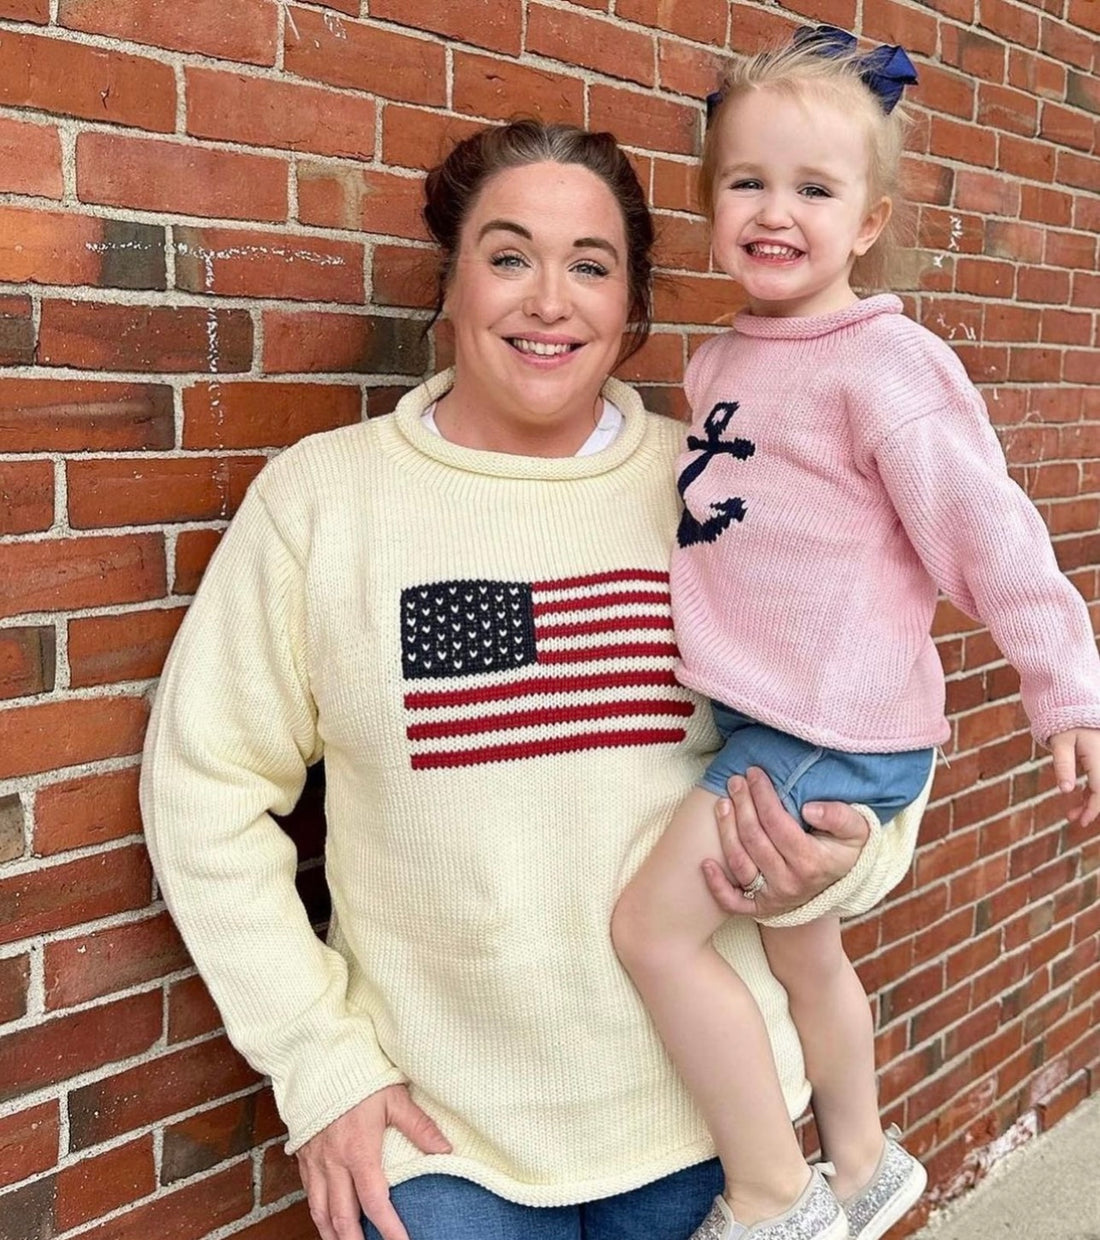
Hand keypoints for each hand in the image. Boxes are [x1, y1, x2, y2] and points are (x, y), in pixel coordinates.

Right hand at [296, 1084, 450, 1239]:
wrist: (318, 1060)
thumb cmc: (359, 1076)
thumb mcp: (394, 1097)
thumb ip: (419, 1126)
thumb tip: (445, 1149)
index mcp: (358, 1150)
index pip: (374, 1201)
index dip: (389, 1228)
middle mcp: (333, 1162)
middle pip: (342, 1216)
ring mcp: (315, 1160)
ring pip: (320, 1210)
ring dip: (332, 1234)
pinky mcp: (304, 1154)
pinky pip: (308, 1193)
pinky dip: (318, 1213)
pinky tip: (326, 1219)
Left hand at [700, 766, 869, 917]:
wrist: (841, 884)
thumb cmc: (845, 849)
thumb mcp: (856, 830)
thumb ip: (839, 816)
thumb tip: (810, 809)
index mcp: (812, 862)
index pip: (777, 823)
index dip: (762, 795)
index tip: (754, 773)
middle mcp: (790, 882)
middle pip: (754, 838)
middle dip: (742, 805)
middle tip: (735, 781)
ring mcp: (774, 897)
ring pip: (739, 862)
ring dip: (725, 831)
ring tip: (722, 804)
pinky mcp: (761, 907)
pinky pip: (733, 902)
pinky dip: (716, 886)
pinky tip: (705, 863)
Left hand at [1050, 728, 1099, 826]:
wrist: (1075, 703)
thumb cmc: (1066, 722)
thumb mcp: (1061, 742)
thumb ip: (1063, 765)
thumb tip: (1065, 790)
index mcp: (1099, 756)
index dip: (1093, 808)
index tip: (1081, 821)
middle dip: (1092, 807)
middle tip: (1072, 818)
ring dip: (1091, 799)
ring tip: (1073, 812)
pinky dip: (1092, 789)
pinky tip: (1079, 796)